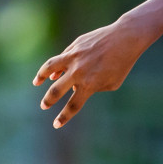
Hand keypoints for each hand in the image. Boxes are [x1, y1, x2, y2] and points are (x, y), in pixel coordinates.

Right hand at [33, 19, 148, 127]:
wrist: (126, 38)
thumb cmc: (122, 64)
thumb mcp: (112, 83)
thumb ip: (94, 88)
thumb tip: (75, 88)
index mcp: (89, 85)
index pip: (72, 106)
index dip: (63, 117)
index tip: (56, 124)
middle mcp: (78, 72)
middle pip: (55, 91)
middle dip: (48, 101)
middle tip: (44, 106)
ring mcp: (74, 57)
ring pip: (49, 68)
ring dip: (40, 76)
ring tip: (36, 82)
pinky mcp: (74, 46)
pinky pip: (62, 57)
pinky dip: (57, 65)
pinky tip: (54, 71)